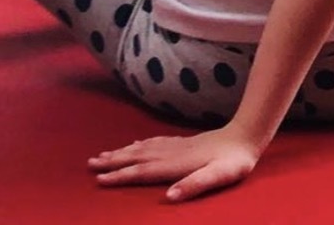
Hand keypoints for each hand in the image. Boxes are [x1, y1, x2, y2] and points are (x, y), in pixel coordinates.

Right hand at [88, 127, 260, 202]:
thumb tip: (170, 197)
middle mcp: (170, 153)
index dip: (120, 176)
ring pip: (141, 149)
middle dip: (112, 162)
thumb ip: (195, 185)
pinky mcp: (181, 143)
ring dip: (121, 152)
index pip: (142, 172)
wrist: (244, 136)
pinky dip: (137, 145)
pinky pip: (151, 143)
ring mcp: (175, 146)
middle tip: (89, 164)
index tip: (99, 180)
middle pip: (135, 158)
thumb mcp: (219, 177)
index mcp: (176, 164)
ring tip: (102, 155)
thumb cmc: (233, 162)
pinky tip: (133, 145)